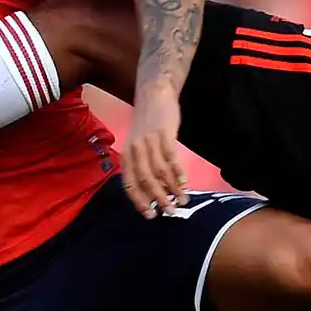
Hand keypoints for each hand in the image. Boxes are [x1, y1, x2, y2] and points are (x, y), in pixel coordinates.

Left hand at [122, 80, 187, 218]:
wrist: (154, 94)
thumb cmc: (146, 124)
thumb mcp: (137, 145)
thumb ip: (143, 166)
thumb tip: (156, 192)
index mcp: (126, 155)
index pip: (129, 184)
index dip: (139, 201)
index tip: (150, 215)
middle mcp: (135, 150)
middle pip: (145, 180)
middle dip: (159, 199)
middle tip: (171, 212)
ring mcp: (149, 141)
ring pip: (160, 171)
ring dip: (172, 188)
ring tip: (183, 200)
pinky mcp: (164, 133)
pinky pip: (171, 157)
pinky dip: (178, 171)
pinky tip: (185, 182)